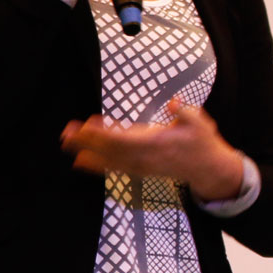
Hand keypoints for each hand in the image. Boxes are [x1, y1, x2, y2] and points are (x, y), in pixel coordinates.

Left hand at [61, 101, 244, 201]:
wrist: (207, 170)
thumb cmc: (202, 143)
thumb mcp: (200, 123)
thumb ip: (185, 113)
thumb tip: (174, 103)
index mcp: (155, 143)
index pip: (124, 139)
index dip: (103, 134)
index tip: (86, 126)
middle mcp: (144, 158)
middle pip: (110, 150)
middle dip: (87, 143)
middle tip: (65, 134)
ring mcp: (140, 166)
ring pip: (108, 160)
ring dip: (86, 152)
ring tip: (66, 144)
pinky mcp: (139, 170)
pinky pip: (114, 168)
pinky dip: (96, 165)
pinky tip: (80, 161)